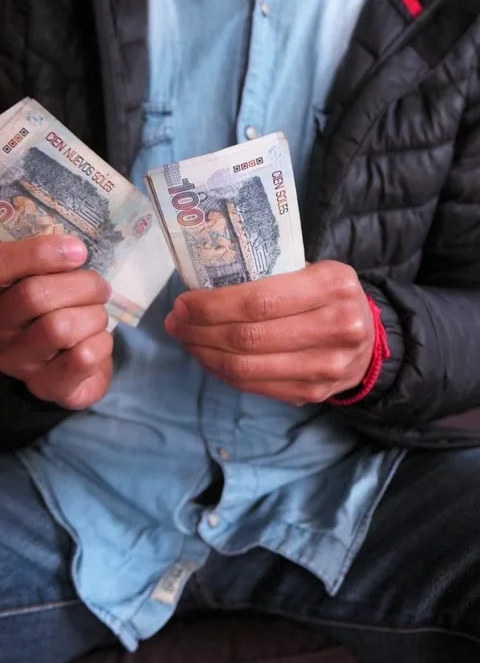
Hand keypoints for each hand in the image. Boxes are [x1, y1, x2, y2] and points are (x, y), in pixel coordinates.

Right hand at [0, 236, 112, 409]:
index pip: (0, 268)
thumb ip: (50, 265)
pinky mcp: (47, 387)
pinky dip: (102, 343)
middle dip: (83, 285)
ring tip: (98, 317)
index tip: (78, 251)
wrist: (76, 366)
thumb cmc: (62, 312)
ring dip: (94, 316)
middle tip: (100, 288)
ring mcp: (19, 364)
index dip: (37, 254)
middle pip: (35, 296)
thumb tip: (73, 250)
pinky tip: (99, 341)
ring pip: (61, 327)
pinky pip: (82, 357)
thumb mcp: (51, 283)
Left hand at [165, 261, 374, 405]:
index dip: (213, 306)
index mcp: (333, 285)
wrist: (369, 339)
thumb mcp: (312, 269)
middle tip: (176, 321)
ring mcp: (326, 367)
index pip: (259, 301)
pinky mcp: (313, 393)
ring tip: (185, 338)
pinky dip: (222, 372)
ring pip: (246, 367)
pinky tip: (207, 356)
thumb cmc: (328, 296)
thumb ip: (270, 274)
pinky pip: (253, 386)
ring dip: (204, 353)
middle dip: (201, 330)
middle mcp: (336, 328)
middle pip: (248, 337)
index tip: (184, 302)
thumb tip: (203, 285)